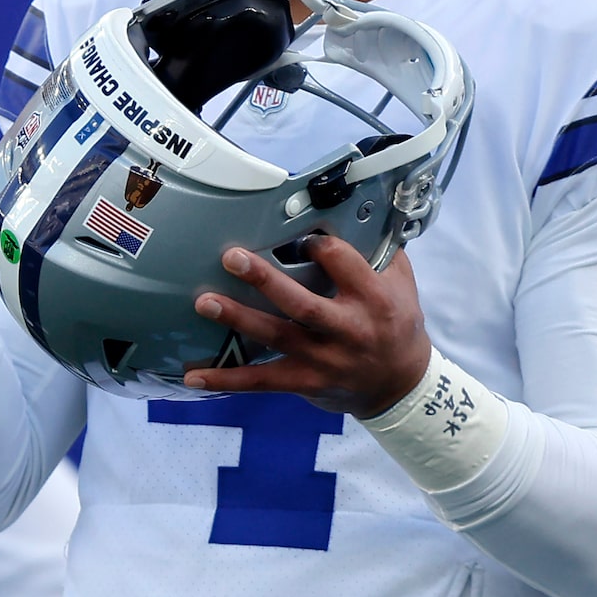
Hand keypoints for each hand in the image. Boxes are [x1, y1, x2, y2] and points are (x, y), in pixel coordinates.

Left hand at [182, 236, 431, 416]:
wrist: (400, 384)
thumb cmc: (396, 325)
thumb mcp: (401, 285)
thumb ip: (378, 252)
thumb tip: (354, 211)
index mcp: (373, 298)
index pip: (340, 262)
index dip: (316, 245)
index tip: (296, 236)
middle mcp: (347, 329)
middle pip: (301, 303)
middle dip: (264, 280)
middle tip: (231, 257)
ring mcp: (324, 359)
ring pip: (276, 337)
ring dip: (238, 319)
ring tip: (204, 302)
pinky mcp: (305, 382)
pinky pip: (261, 382)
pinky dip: (227, 379)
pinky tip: (195, 376)